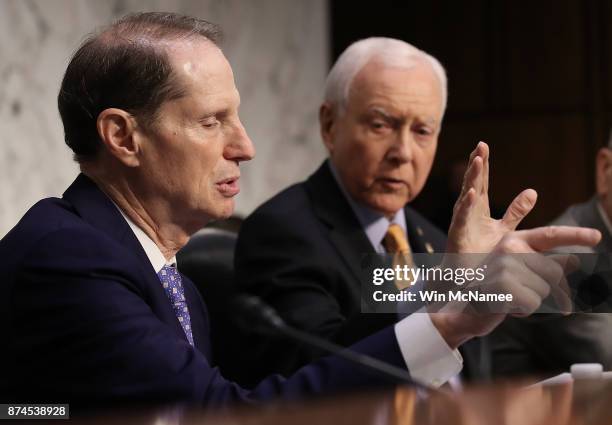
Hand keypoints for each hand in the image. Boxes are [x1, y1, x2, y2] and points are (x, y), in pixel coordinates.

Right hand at [433, 207, 600, 347]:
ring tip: (509, 300)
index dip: (575, 235)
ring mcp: (506, 266)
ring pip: (544, 290)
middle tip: (529, 298)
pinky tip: (505, 307)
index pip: (550, 235)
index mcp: (513, 240)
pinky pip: (534, 304)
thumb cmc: (493, 291)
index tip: (598, 235)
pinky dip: (523, 312)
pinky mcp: (505, 286)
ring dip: (532, 302)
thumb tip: (574, 261)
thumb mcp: (519, 274)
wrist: (462, 310)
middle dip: (551, 291)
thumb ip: (544, 266)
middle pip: (553, 272)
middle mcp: (509, 248)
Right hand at [447, 142, 537, 252]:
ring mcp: (461, 221)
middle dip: (476, 164)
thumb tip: (532, 192)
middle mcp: (468, 211)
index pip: (481, 181)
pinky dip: (466, 205)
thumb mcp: (503, 228)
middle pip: (473, 183)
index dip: (483, 164)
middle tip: (480, 145)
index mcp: (478, 208)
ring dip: (471, 178)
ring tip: (477, 161)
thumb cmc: (481, 253)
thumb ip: (516, 211)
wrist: (466, 277)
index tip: (484, 145)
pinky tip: (471, 193)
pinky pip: (462, 218)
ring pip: (466, 195)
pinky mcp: (458, 235)